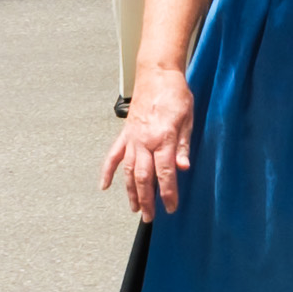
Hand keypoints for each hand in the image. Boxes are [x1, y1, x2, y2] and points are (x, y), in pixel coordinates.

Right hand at [103, 65, 192, 217]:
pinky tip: (104, 186)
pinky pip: (113, 156)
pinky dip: (107, 172)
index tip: (171, 208)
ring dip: (130, 192)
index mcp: (162, 138)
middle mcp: (144, 141)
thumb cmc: (176, 94)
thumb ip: (183, 146)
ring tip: (134, 208)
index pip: (165, 173)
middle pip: (143, 177)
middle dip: (147, 199)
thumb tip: (183, 168)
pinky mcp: (125, 134)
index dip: (168, 193)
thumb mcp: (188, 119)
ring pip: (127, 171)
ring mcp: (131, 138)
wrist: (158, 74)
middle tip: (150, 217)